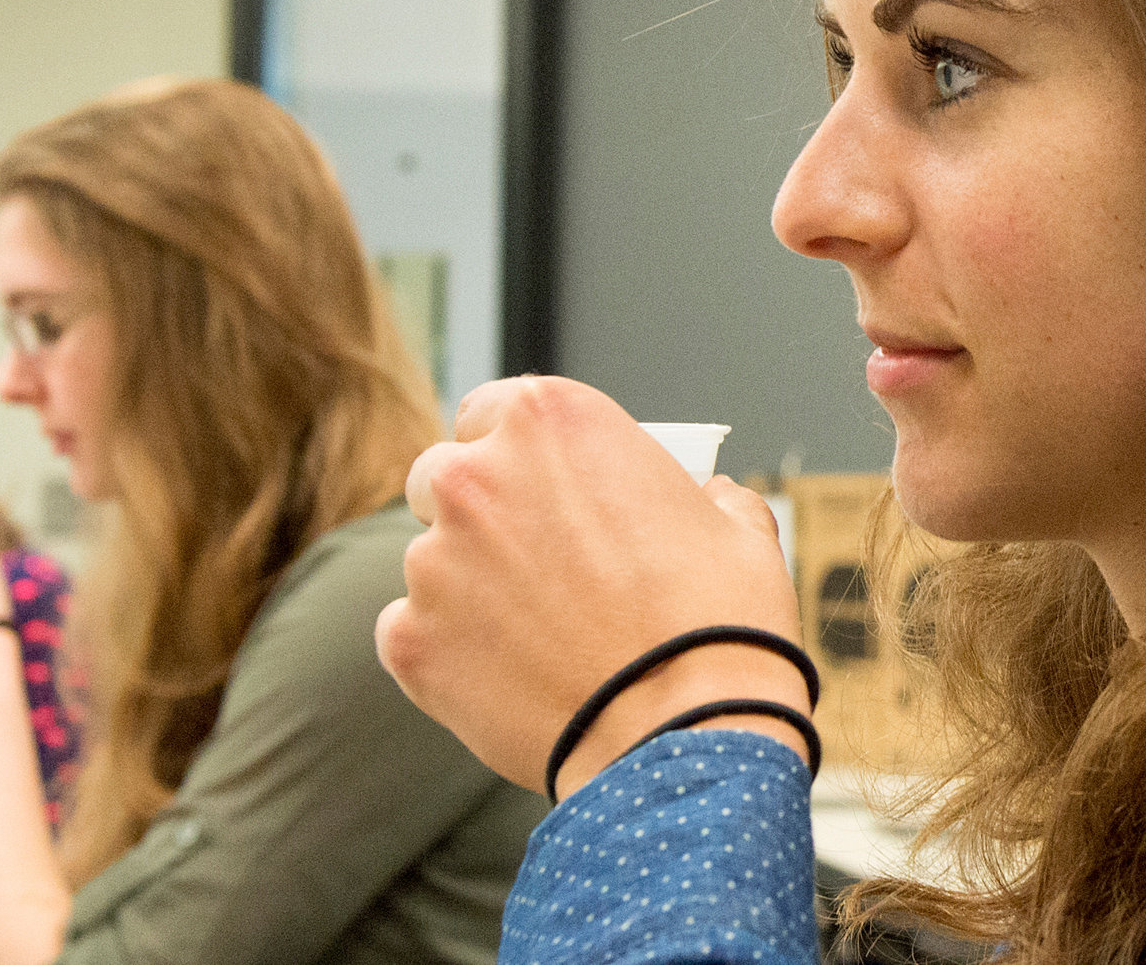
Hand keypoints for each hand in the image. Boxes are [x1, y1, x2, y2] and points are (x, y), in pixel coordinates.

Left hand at [378, 376, 806, 796]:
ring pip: (429, 563)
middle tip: (531, 567)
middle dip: (476, 514)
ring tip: (540, 642)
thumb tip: (704, 499)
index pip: (491, 412)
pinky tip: (509, 680)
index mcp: (550, 420)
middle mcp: (476, 475)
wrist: (689, 734)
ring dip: (467, 589)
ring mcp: (433, 560)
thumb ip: (700, 494)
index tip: (534, 489)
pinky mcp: (409, 640)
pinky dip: (447, 654)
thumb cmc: (719, 625)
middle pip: (441, 478)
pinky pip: (411, 634)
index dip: (512, 452)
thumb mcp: (736, 526)